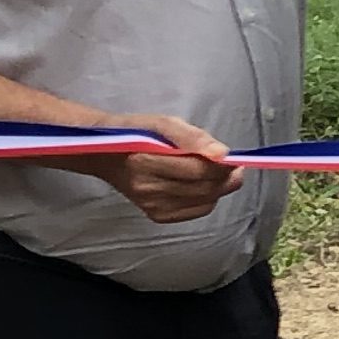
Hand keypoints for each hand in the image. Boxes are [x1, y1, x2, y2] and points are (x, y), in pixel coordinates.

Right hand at [79, 112, 241, 225]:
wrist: (106, 155)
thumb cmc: (137, 133)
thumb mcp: (163, 123)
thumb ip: (193, 137)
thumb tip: (223, 153)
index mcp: (146, 161)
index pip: (198, 170)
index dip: (223, 165)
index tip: (233, 157)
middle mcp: (147, 188)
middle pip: (204, 188)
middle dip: (226, 177)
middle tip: (232, 165)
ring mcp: (151, 205)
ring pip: (204, 202)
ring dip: (219, 188)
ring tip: (217, 173)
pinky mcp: (156, 215)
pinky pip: (195, 211)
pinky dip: (207, 199)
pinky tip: (202, 186)